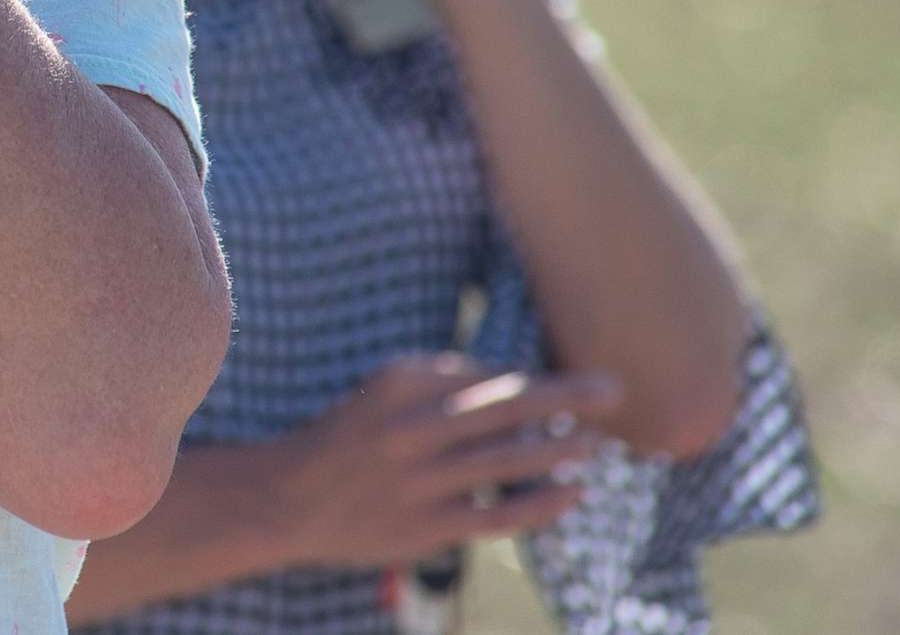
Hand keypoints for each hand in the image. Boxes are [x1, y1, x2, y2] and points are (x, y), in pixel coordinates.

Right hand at [273, 354, 619, 570]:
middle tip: (613, 390)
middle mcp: (410, 427)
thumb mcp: (382, 393)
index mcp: (398, 382)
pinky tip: (572, 494)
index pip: (483, 374)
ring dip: (561, 450)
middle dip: (566, 397)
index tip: (569, 383)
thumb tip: (518, 391)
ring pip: (507, 461)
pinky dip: (540, 504)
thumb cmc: (347, 440)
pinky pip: (497, 514)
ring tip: (600, 443)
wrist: (285, 498)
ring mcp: (417, 479)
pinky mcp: (424, 525)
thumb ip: (441, 388)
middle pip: (505, 408)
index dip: (531, 380)